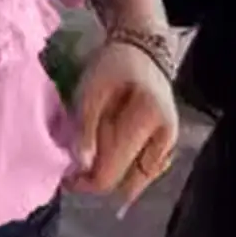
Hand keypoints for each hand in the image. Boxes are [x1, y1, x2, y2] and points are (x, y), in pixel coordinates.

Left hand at [65, 39, 179, 215]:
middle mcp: (166, 139)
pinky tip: (107, 155)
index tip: (65, 179)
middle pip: (127, 183)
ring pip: (136, 181)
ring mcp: (170, 145)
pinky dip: (124, 169)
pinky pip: (143, 171)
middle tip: (72, 170)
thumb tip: (82, 166)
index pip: (115, 170)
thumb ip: (86, 128)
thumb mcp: (92, 90)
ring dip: (111, 175)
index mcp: (147, 120)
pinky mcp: (167, 147)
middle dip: (97, 180)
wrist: (141, 52)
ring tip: (87, 159)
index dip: (87, 181)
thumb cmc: (113, 67)